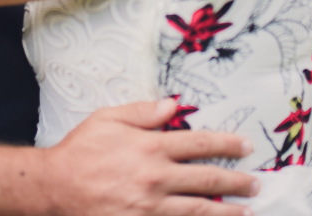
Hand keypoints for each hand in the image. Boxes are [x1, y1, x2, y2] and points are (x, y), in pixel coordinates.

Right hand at [41, 99, 258, 215]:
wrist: (55, 188)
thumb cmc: (80, 151)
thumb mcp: (108, 119)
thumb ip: (143, 112)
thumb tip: (174, 105)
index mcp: (151, 147)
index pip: (199, 143)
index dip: (226, 144)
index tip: (245, 146)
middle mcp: (156, 178)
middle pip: (208, 179)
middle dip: (236, 181)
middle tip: (255, 183)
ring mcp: (151, 207)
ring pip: (200, 210)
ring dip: (227, 211)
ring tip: (246, 210)